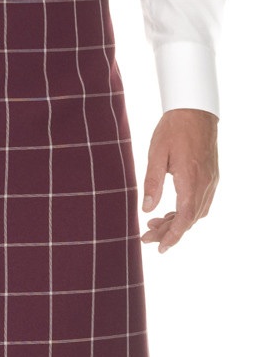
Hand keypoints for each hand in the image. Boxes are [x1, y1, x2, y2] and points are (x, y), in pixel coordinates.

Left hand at [141, 108, 218, 252]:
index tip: (159, 247)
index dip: (172, 236)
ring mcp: (211, 180)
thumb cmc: (174, 128)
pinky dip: (188, 211)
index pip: (184, 219)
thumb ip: (152, 182)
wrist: (196, 109)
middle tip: (147, 236)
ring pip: (197, 212)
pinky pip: (202, 202)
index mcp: (191, 181)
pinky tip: (173, 209)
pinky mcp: (212, 175)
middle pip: (190, 219)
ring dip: (179, 222)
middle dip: (170, 231)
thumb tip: (146, 209)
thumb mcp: (157, 153)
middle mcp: (205, 184)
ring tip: (156, 223)